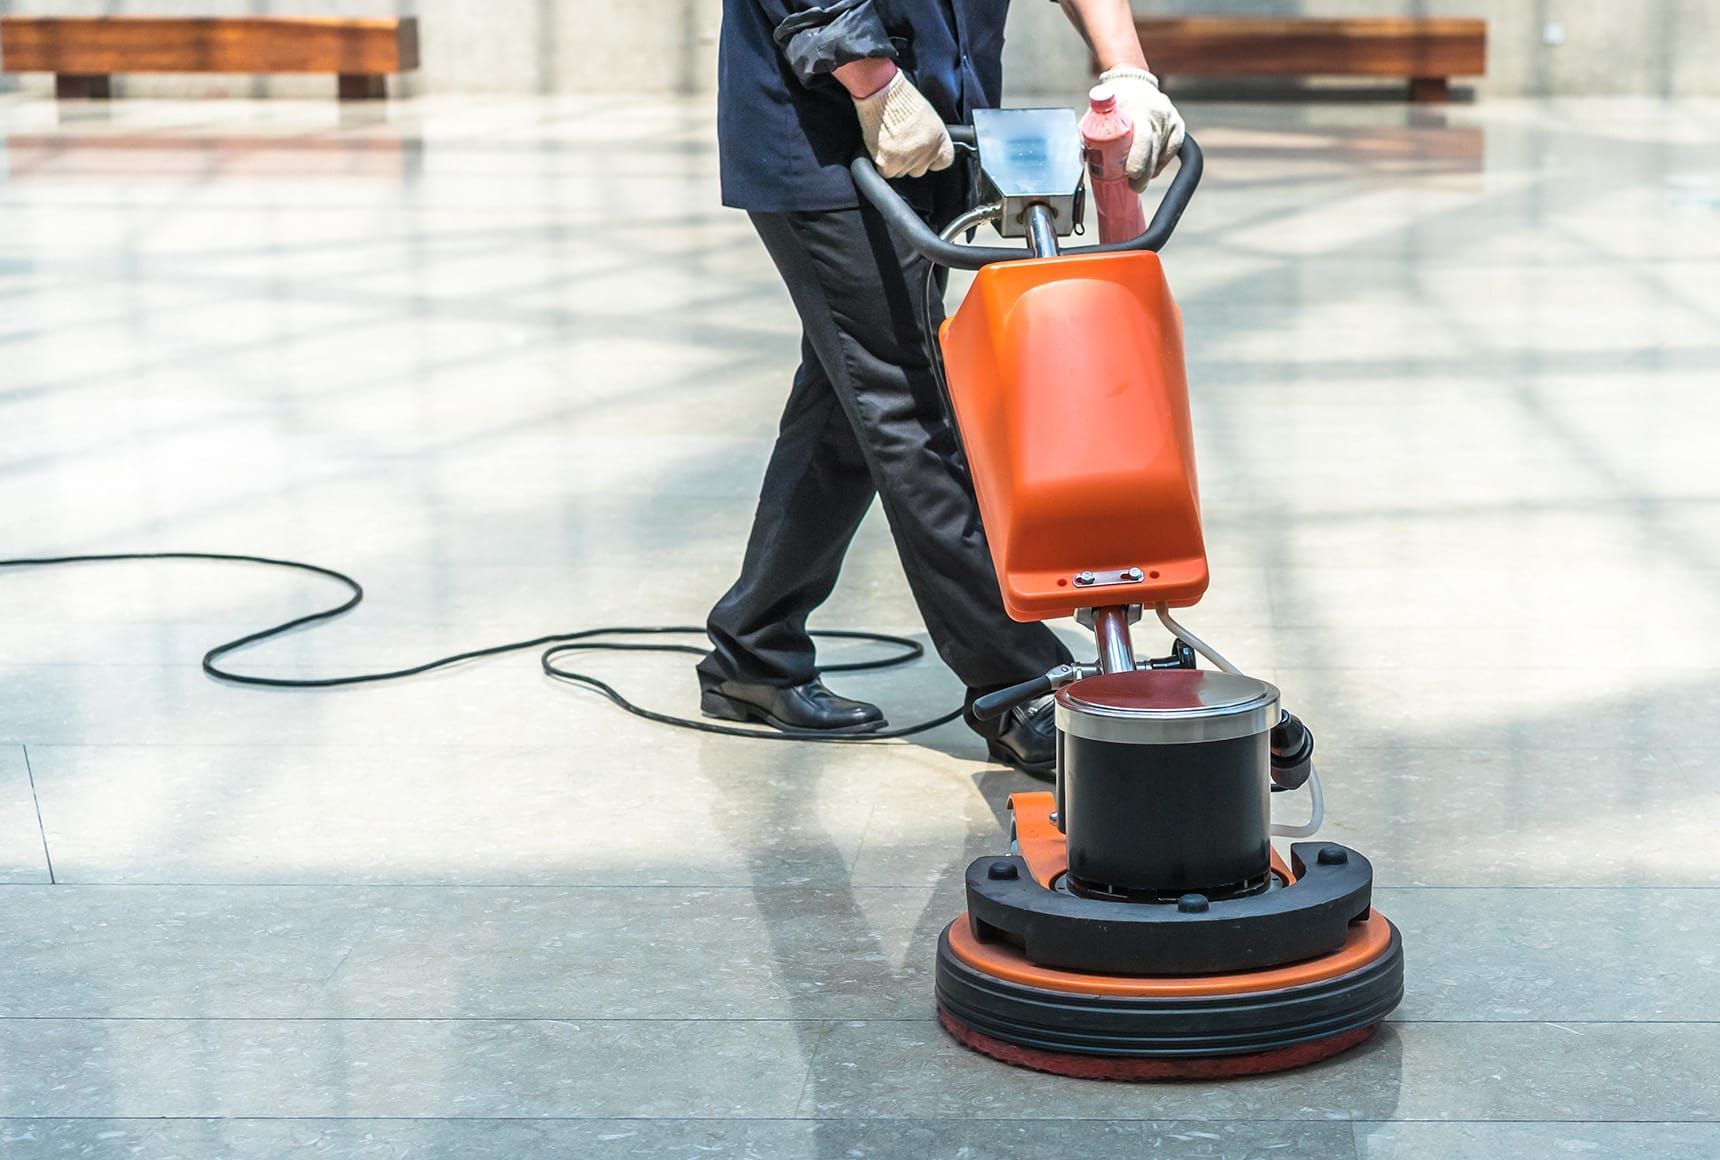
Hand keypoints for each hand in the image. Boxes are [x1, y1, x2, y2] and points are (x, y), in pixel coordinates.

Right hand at [851, 71, 954, 179]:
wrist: (882, 94)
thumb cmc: (902, 98)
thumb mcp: (927, 116)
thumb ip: (930, 136)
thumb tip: (925, 146)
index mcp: (938, 139)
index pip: (944, 161)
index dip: (932, 160)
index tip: (926, 156)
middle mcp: (926, 152)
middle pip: (919, 170)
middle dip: (910, 161)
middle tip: (900, 144)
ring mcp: (908, 159)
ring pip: (901, 172)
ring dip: (894, 162)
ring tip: (889, 141)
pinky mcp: (889, 164)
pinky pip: (886, 172)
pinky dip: (881, 162)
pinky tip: (881, 146)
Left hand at [1097, 65, 1184, 191]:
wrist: (1134, 83)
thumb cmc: (1113, 102)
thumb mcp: (1099, 113)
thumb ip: (1089, 133)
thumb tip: (1078, 159)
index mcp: (1139, 110)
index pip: (1143, 139)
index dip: (1138, 159)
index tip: (1131, 175)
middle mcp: (1158, 114)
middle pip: (1154, 151)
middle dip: (1144, 174)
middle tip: (1134, 187)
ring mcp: (1170, 120)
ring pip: (1163, 154)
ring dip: (1151, 169)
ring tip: (1138, 176)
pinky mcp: (1178, 126)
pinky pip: (1171, 151)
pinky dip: (1160, 162)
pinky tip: (1151, 167)